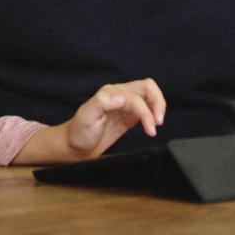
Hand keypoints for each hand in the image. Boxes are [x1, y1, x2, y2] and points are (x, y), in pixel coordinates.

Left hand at [12, 78, 165, 163]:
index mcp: (110, 93)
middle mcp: (119, 94)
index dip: (146, 112)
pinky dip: (154, 112)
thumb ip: (101, 104)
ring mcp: (125, 104)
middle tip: (159, 122)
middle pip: (147, 88)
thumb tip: (121, 98)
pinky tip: (153, 125)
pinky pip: (146, 107)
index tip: (151, 130)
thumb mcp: (86, 117)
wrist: (75, 146)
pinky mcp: (129, 115)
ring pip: (149, 96)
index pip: (135, 98)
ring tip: (157, 124)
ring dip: (158, 106)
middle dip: (158, 102)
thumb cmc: (79, 132)